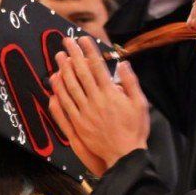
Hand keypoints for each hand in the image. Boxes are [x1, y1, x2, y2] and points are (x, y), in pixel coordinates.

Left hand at [48, 37, 148, 173]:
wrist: (125, 155)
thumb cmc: (135, 129)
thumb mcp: (140, 104)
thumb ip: (131, 83)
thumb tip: (124, 64)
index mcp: (111, 93)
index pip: (97, 66)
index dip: (89, 51)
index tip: (82, 39)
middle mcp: (96, 100)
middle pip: (81, 73)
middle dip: (73, 54)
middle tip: (65, 41)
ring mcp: (85, 112)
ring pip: (70, 86)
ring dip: (63, 69)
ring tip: (58, 56)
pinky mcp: (78, 124)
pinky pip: (65, 104)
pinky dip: (59, 91)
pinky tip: (55, 81)